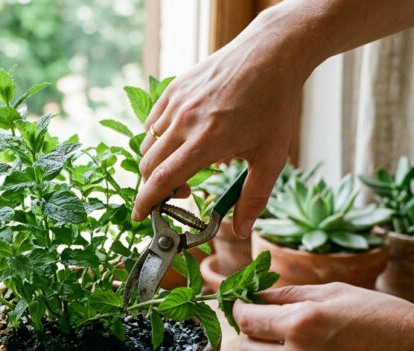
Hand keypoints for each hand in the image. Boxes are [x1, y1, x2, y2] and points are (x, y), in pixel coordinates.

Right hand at [134, 8, 313, 237]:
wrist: (271, 55)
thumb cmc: (274, 106)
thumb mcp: (271, 157)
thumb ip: (253, 198)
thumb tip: (241, 231)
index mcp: (207, 142)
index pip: (162, 180)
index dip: (146, 203)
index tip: (140, 217)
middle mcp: (185, 121)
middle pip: (149, 166)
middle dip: (155, 187)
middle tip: (181, 193)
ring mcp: (177, 102)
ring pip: (148, 144)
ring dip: (158, 163)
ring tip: (186, 164)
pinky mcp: (175, 87)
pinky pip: (153, 121)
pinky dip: (159, 138)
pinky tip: (181, 139)